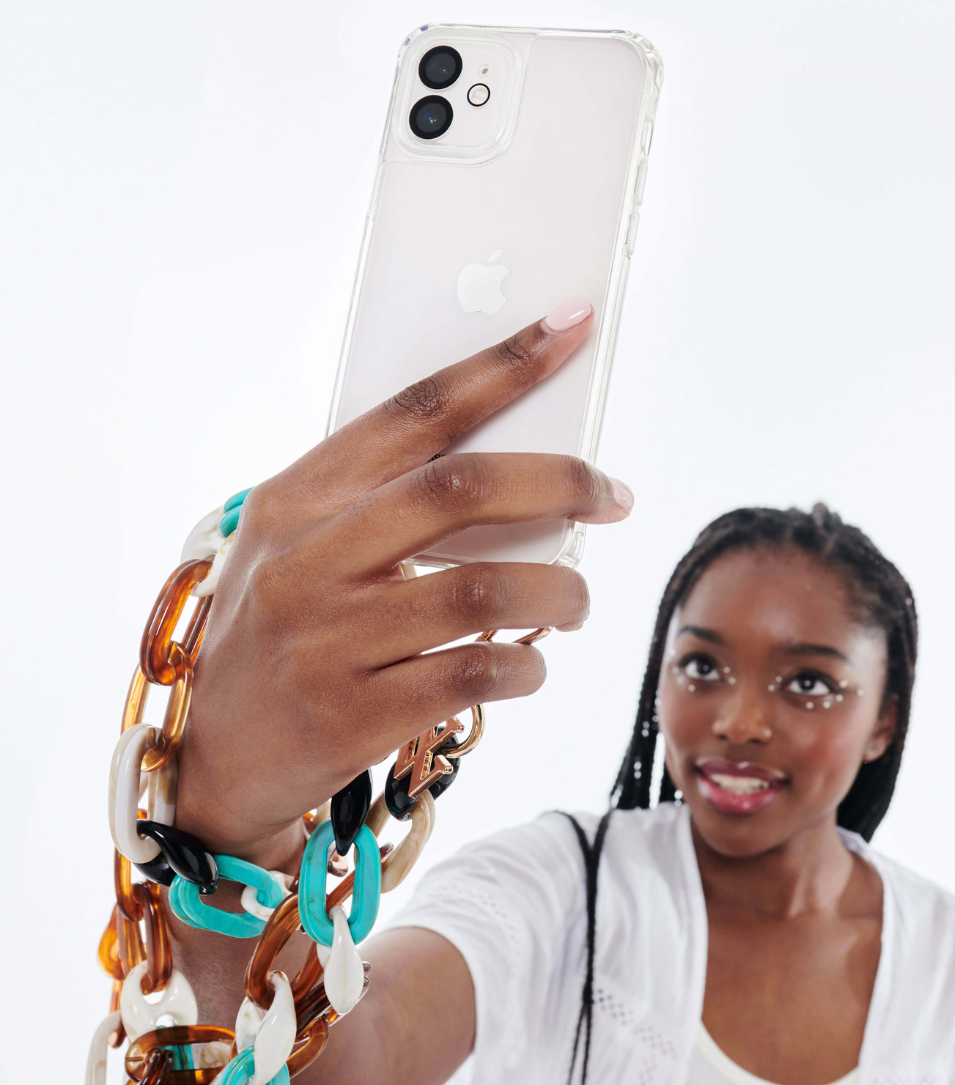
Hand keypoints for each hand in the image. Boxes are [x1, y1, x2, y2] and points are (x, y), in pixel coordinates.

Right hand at [174, 301, 631, 860]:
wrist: (212, 757)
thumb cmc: (278, 634)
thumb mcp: (300, 550)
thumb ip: (381, 507)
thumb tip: (519, 476)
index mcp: (295, 500)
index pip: (413, 412)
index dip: (502, 365)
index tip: (572, 328)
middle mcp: (306, 561)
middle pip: (460, 490)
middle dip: (560, 482)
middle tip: (612, 497)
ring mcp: (326, 641)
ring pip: (482, 592)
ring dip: (558, 590)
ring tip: (578, 599)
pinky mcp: (352, 715)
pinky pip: (474, 676)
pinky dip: (525, 665)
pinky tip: (530, 665)